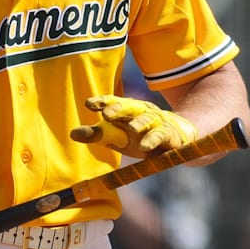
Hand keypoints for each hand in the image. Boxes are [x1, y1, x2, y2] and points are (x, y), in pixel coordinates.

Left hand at [70, 95, 197, 158]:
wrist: (177, 139)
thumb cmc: (141, 136)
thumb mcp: (117, 137)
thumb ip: (97, 134)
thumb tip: (72, 134)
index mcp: (128, 110)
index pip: (113, 102)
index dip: (102, 101)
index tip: (88, 104)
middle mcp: (141, 111)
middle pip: (130, 106)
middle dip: (119, 108)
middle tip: (106, 114)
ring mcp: (157, 122)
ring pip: (148, 119)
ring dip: (139, 123)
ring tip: (131, 128)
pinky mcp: (169, 134)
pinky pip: (161, 135)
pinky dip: (153, 140)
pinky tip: (144, 146)